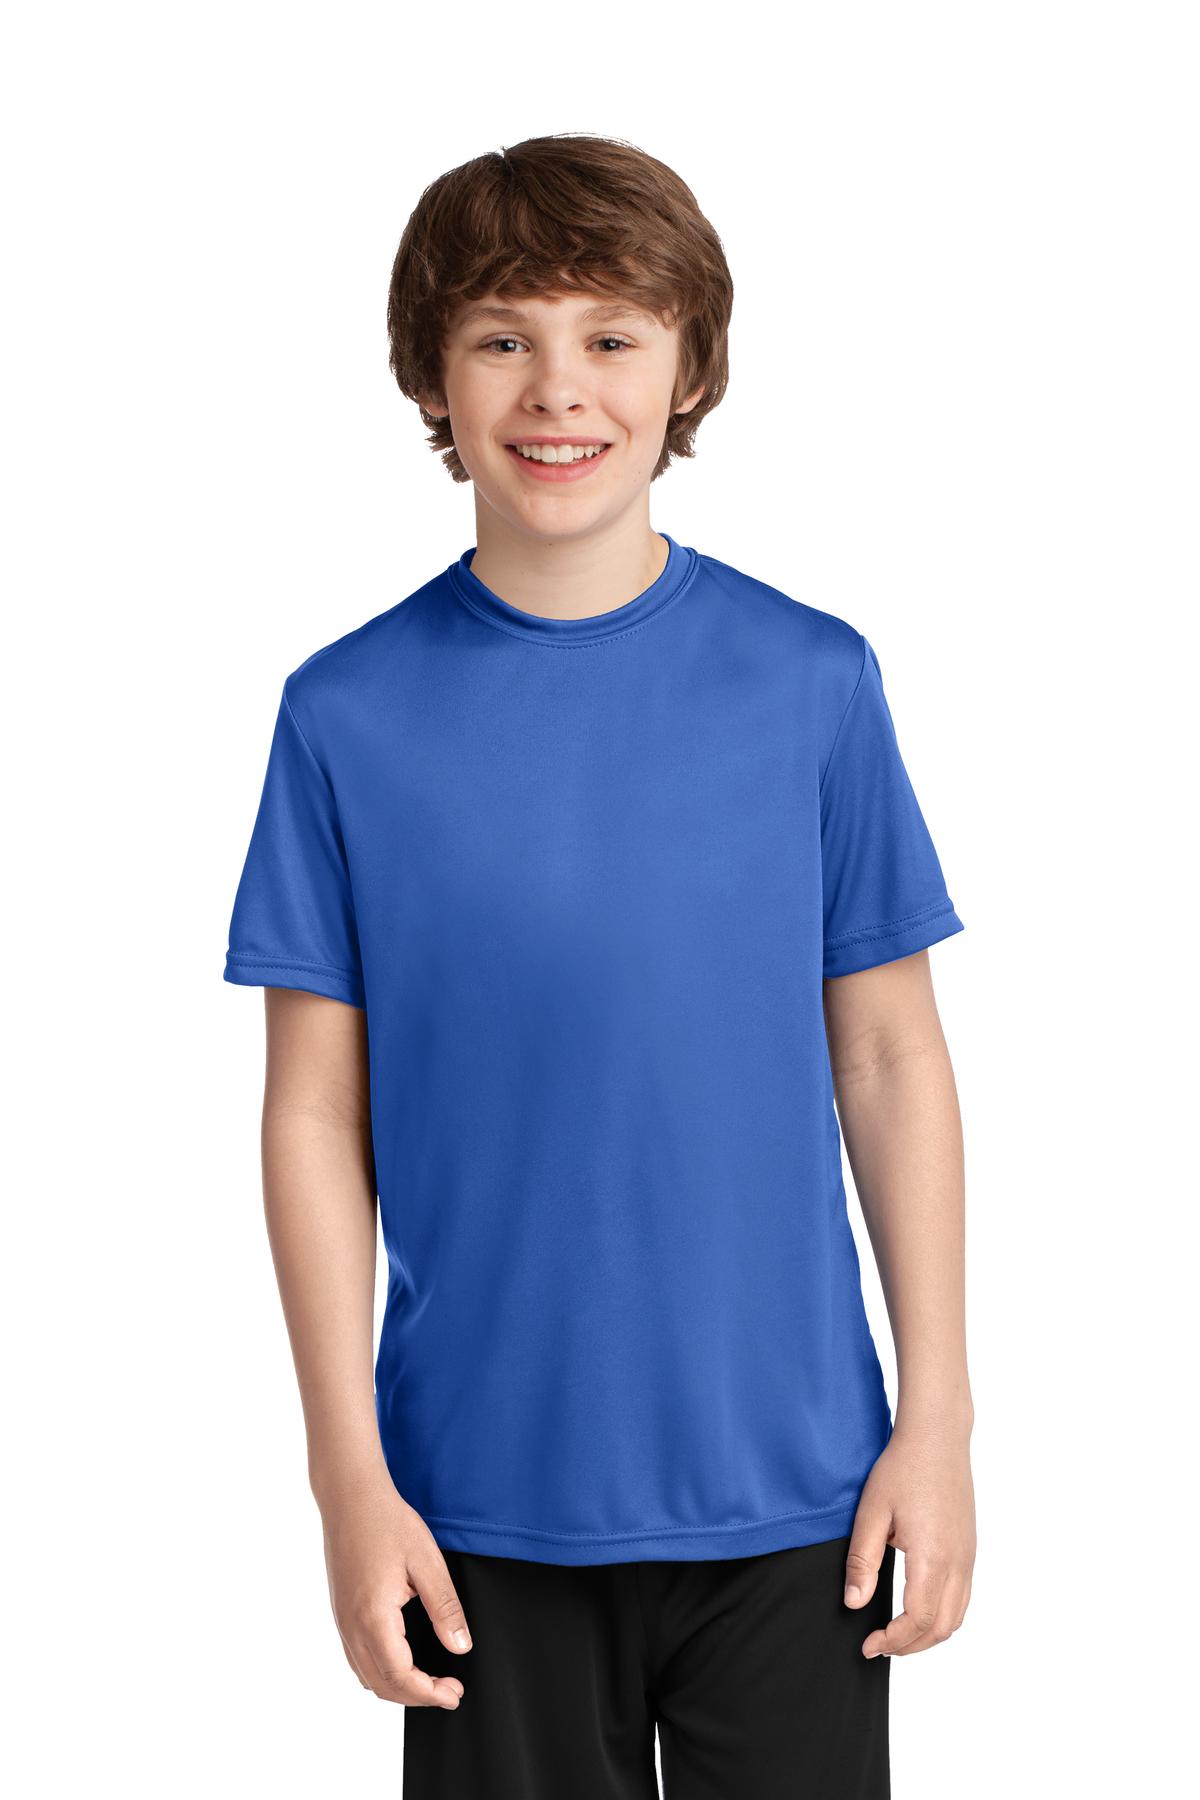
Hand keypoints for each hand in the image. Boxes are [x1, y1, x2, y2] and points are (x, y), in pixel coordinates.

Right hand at [319, 1474, 471, 1705]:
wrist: (350, 1497)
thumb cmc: (387, 1522)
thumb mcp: (427, 1562)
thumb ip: (444, 1608)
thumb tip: (460, 1647)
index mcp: (374, 1617)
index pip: (401, 1677)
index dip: (429, 1693)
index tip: (454, 1694)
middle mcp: (352, 1627)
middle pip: (381, 1685)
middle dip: (417, 1696)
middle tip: (449, 1690)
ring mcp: (342, 1621)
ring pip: (366, 1676)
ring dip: (397, 1687)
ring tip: (429, 1680)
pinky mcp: (340, 1612)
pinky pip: (357, 1659)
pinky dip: (380, 1672)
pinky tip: (401, 1660)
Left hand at [842, 1418, 975, 1658]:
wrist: (937, 1437)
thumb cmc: (902, 1468)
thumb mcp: (872, 1513)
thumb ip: (863, 1561)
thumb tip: (854, 1604)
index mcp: (933, 1557)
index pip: (917, 1620)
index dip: (892, 1641)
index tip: (867, 1645)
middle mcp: (958, 1562)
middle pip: (941, 1628)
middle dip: (909, 1646)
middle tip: (878, 1646)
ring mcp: (968, 1556)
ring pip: (956, 1616)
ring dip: (928, 1635)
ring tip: (896, 1634)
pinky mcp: (970, 1548)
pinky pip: (963, 1598)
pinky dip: (942, 1616)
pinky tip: (918, 1609)